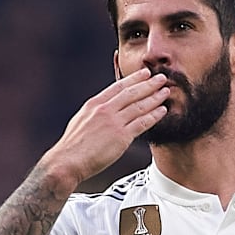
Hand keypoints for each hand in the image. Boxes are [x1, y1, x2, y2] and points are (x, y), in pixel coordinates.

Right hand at [42, 68, 168, 191]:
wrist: (68, 161)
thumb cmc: (72, 145)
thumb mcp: (81, 120)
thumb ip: (94, 113)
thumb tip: (102, 110)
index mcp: (94, 104)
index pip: (118, 86)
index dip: (134, 79)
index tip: (145, 73)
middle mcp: (105, 110)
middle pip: (132, 93)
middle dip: (149, 84)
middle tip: (162, 78)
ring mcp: (114, 122)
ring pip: (139, 106)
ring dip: (155, 98)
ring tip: (166, 92)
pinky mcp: (121, 137)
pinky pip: (142, 123)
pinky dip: (154, 115)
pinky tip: (162, 111)